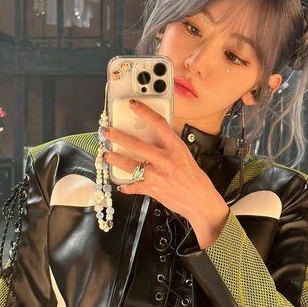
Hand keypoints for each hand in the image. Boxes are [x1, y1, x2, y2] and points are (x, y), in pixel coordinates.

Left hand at [102, 99, 228, 238]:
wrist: (201, 202)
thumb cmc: (196, 179)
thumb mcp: (185, 157)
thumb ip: (169, 148)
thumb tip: (153, 140)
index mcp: (176, 148)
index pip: (159, 124)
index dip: (144, 112)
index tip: (133, 104)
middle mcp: (165, 159)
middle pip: (136, 144)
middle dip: (118, 136)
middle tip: (106, 132)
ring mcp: (157, 175)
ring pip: (129, 164)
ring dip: (115, 159)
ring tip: (106, 155)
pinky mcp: (152, 189)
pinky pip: (133, 186)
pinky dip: (126, 186)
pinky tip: (121, 184)